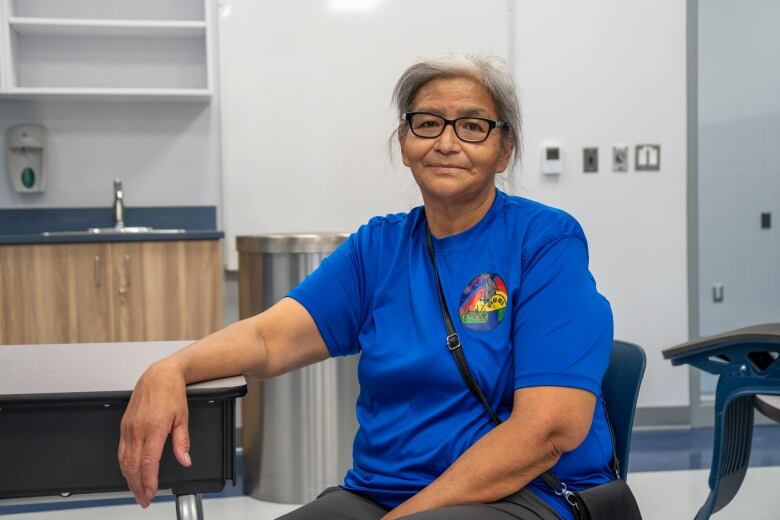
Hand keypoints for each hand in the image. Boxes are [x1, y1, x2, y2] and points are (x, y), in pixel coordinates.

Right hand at [118, 360, 191, 506]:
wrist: (159, 375)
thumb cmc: (172, 392)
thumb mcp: (183, 417)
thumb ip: (182, 441)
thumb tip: (185, 460)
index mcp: (154, 426)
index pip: (148, 461)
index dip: (148, 480)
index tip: (151, 492)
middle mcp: (138, 428)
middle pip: (133, 465)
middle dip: (137, 485)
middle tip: (144, 499)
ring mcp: (128, 427)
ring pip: (124, 459)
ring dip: (129, 478)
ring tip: (136, 491)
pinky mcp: (124, 425)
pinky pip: (121, 450)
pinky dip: (124, 465)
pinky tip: (129, 473)